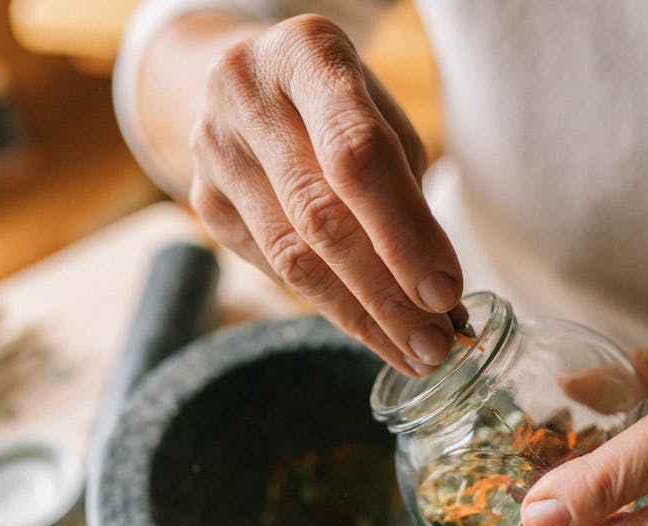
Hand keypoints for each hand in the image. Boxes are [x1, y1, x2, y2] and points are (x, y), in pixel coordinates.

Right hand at [187, 13, 462, 375]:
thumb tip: (438, 294)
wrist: (247, 80)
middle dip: (387, 293)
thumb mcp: (379, 109)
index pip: (356, 154)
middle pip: (320, 216)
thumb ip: (403, 185)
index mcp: (306, 53)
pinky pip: (271, 269)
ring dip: (359, 315)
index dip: (404, 231)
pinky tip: (369, 324)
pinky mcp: (202, 201)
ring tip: (412, 350)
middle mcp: (245, 95)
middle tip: (436, 345)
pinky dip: (327, 304)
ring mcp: (213, 151)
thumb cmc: (337, 100)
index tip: (445, 292)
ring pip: (290, 258)